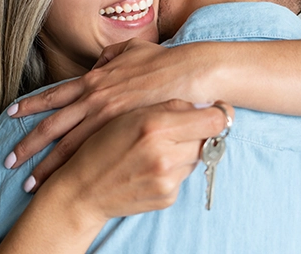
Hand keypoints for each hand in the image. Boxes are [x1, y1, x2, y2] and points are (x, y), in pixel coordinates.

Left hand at [8, 39, 219, 187]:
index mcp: (93, 79)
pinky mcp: (121, 135)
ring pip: (66, 147)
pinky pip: (91, 156)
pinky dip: (74, 170)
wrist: (188, 74)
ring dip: (46, 166)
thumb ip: (111, 55)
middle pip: (51, 127)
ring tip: (29, 182)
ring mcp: (105, 119)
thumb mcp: (131, 49)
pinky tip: (65, 182)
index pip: (53, 95)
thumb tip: (100, 62)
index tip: (10, 113)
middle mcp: (92, 100)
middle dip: (27, 145)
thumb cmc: (163, 61)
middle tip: (8, 160)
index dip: (30, 105)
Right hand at [38, 100, 233, 222]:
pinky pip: (183, 177)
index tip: (217, 110)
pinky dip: (173, 170)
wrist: (82, 190)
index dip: (218, 113)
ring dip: (184, 152)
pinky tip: (151, 167)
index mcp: (154, 126)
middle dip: (196, 133)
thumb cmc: (101, 146)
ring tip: (158, 149)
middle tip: (179, 129)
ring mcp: (168, 179)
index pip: (212, 120)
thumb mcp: (128, 114)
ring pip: (196, 158)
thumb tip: (202, 103)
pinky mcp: (167, 197)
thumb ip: (167, 105)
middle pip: (207, 139)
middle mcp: (165, 154)